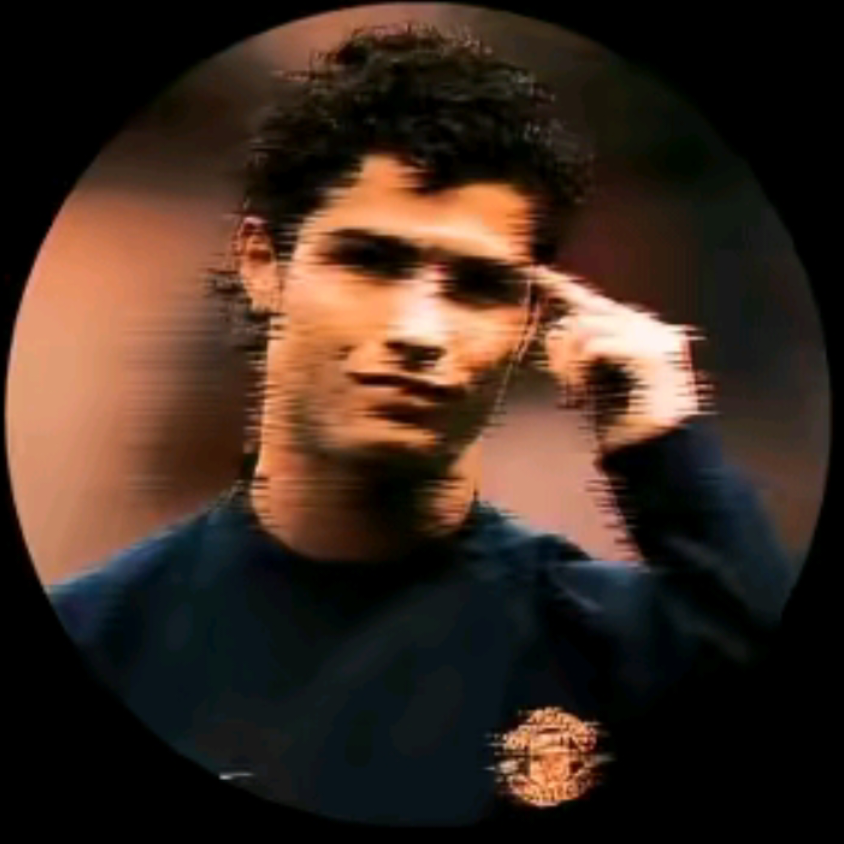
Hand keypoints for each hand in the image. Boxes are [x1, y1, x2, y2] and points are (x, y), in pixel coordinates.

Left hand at [531, 268, 703, 453]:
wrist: (659, 449)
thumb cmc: (625, 419)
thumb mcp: (595, 378)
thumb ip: (582, 351)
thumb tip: (556, 332)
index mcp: (636, 329)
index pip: (593, 301)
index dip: (563, 286)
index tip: (537, 272)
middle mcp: (647, 326)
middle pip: (583, 311)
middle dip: (560, 344)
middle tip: (560, 377)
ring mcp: (655, 337)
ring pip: (585, 326)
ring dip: (568, 360)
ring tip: (574, 387)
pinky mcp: (653, 353)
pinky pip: (596, 345)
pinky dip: (580, 367)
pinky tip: (583, 388)